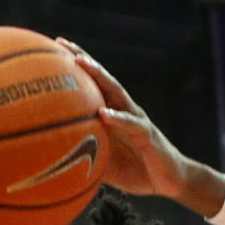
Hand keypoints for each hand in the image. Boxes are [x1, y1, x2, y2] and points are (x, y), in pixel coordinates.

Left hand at [59, 41, 189, 200]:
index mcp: (112, 114)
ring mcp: (136, 118)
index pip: (92, 85)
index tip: (52, 51)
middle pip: (102, 78)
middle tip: (62, 44)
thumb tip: (57, 164)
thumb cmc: (137, 172)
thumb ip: (84, 160)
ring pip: (116, 91)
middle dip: (83, 59)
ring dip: (99, 75)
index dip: (74, 69)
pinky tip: (103, 113)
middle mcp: (123, 109)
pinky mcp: (147, 134)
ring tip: (82, 63)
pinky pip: (131, 124)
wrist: (171, 181)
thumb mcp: (105, 167)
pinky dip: (117, 118)